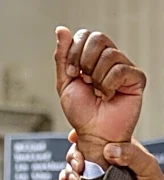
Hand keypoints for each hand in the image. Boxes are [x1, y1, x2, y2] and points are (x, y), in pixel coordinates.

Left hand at [55, 27, 145, 166]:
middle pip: (97, 39)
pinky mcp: (135, 78)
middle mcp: (109, 59)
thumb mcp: (64, 83)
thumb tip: (61, 30)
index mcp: (92, 58)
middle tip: (85, 82)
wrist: (92, 133)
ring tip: (98, 93)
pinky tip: (109, 96)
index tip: (71, 73)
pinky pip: (119, 70)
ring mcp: (124, 66)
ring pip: (108, 55)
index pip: (86, 35)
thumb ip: (62, 56)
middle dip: (84, 63)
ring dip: (96, 79)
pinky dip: (108, 86)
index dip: (74, 52)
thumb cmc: (80, 112)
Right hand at [59, 129, 163, 179]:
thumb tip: (109, 149)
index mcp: (120, 149)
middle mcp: (106, 161)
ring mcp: (96, 176)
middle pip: (82, 150)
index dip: (84, 135)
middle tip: (79, 165)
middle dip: (74, 156)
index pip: (99, 136)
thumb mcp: (149, 168)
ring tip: (75, 178)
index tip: (75, 138)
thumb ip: (132, 155)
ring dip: (69, 170)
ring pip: (75, 166)